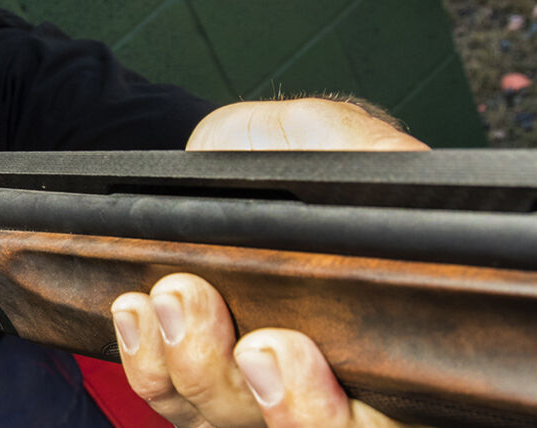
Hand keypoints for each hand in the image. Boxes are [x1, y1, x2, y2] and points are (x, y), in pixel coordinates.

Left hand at [110, 98, 426, 426]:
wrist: (222, 159)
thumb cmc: (290, 152)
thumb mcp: (337, 137)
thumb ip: (370, 156)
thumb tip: (398, 169)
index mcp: (386, 331)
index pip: (389, 411)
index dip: (347, 408)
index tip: (301, 350)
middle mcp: (328, 377)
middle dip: (286, 405)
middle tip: (256, 347)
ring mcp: (255, 387)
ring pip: (229, 419)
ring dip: (199, 368)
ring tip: (177, 298)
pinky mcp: (196, 377)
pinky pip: (168, 395)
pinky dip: (148, 360)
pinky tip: (138, 310)